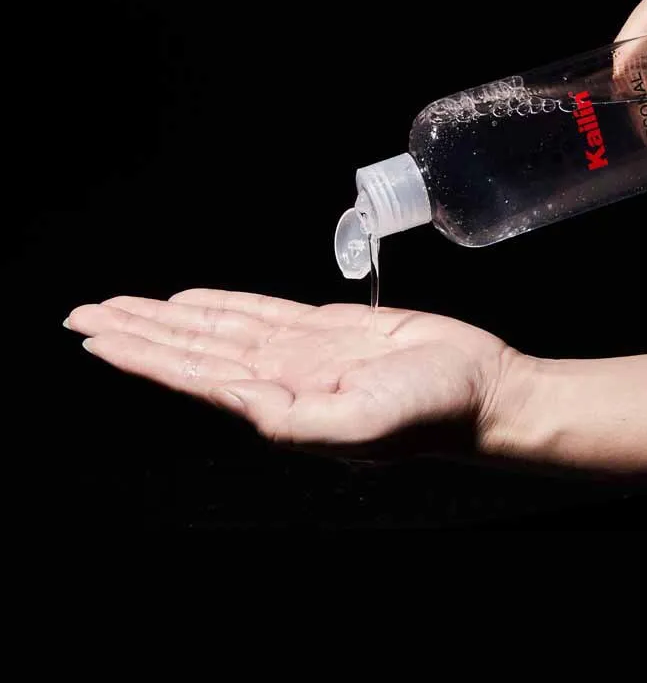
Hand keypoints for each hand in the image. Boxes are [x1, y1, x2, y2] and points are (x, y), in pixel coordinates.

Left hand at [64, 289, 524, 446]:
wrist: (478, 388)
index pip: (193, 374)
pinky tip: (192, 303)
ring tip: (123, 307)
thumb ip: (291, 418)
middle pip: (191, 349)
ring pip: (217, 328)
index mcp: (281, 404)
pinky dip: (222, 304)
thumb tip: (227, 393)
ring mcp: (300, 352)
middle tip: (84, 314)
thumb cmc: (433, 413)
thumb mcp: (363, 426)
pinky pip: (260, 312)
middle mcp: (280, 378)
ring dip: (167, 318)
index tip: (94, 334)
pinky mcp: (325, 329)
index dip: (141, 354)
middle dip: (136, 332)